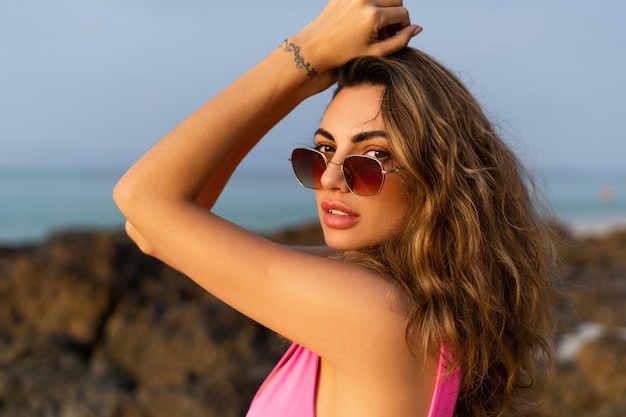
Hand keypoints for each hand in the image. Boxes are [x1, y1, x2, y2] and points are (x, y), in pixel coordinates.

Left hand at [291, 0, 420, 72]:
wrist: (313, 49)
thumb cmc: (343, 55)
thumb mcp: (375, 53)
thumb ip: (400, 41)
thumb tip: (418, 28)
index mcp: (373, 15)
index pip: (402, 13)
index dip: (404, 26)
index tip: (396, 36)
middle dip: (396, 14)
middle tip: (386, 31)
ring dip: (385, 6)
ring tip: (376, 25)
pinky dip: (370, 4)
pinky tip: (362, 20)